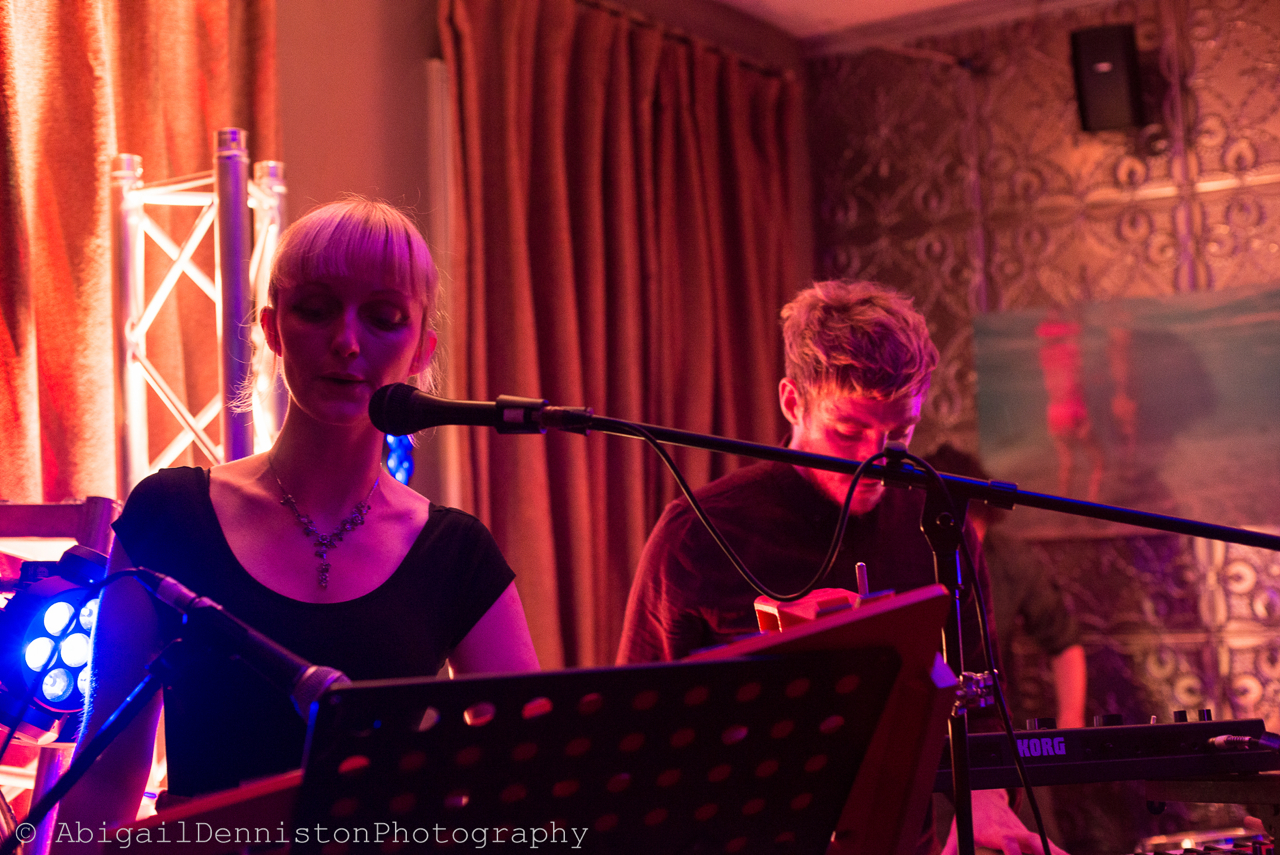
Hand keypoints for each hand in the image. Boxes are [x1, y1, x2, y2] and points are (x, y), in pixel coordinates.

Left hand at [942, 789, 1070, 854]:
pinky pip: (1049, 847)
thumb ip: (950, 851)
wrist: (984, 797)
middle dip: (1042, 853)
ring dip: (1056, 853)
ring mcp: (1025, 833)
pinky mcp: (1033, 837)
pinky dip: (1060, 853)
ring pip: (1044, 844)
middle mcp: (1013, 830)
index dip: (1012, 850)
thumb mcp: (958, 834)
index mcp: (995, 831)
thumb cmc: (971, 819)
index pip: (1006, 840)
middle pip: (1031, 842)